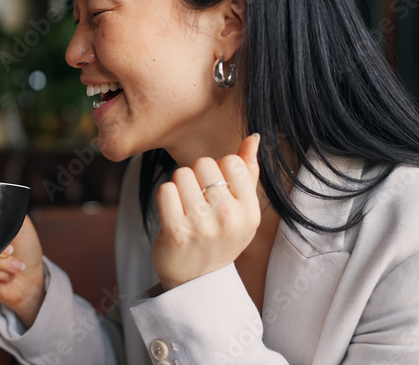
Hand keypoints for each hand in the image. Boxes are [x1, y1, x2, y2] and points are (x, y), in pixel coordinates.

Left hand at [152, 134, 260, 289]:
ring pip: (182, 174)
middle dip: (196, 176)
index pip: (232, 161)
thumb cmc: (220, 238)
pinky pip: (165, 190)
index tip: (216, 190)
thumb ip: (248, 172)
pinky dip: (165, 198)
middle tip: (197, 201)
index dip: (218, 169)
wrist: (196, 281)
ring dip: (179, 186)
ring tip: (185, 208)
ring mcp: (202, 225)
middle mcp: (229, 218)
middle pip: (203, 164)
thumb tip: (253, 137)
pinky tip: (172, 214)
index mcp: (250, 211)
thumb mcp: (243, 212)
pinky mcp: (176, 231)